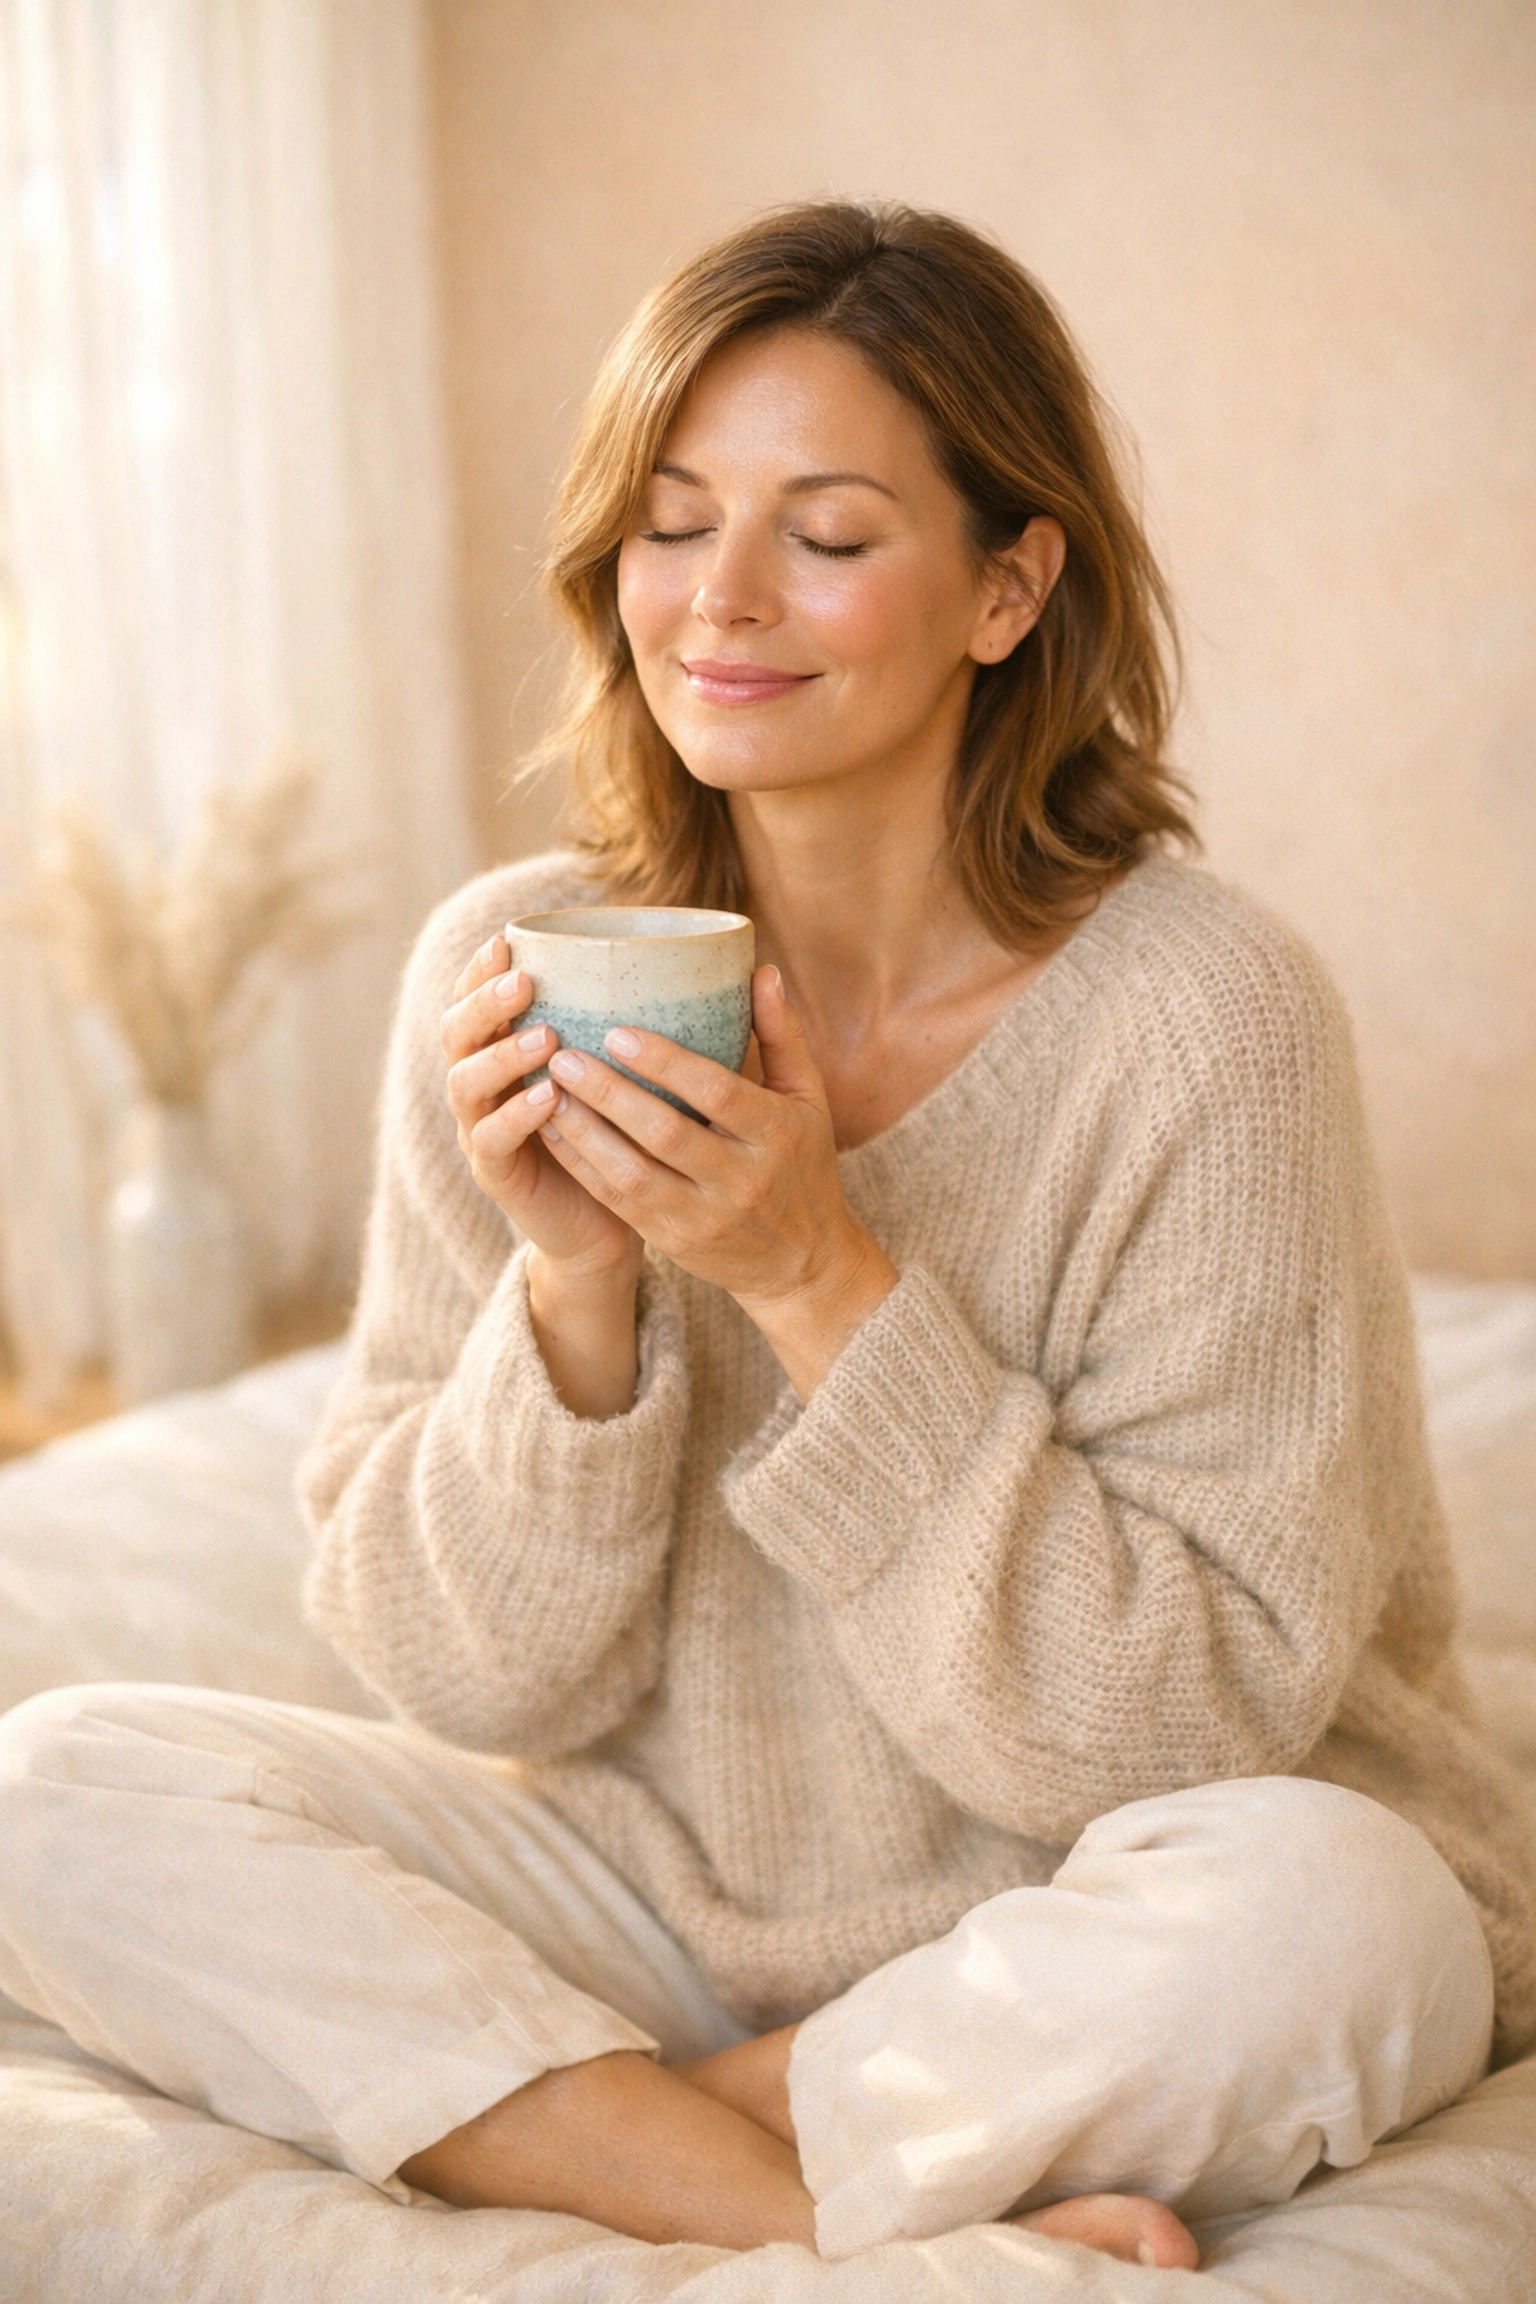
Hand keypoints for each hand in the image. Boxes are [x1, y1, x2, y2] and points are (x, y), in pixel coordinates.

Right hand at [440, 934, 642, 1288]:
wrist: (607, 1222)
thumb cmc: (622, 1135)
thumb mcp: (626, 1074)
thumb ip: (634, 1024)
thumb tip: (705, 964)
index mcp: (504, 1048)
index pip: (473, 997)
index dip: (480, 969)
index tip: (507, 937)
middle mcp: (483, 1084)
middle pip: (455, 1032)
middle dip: (484, 1003)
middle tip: (524, 981)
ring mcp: (481, 1129)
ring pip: (466, 1083)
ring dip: (501, 1056)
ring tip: (545, 1036)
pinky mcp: (496, 1174)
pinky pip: (492, 1141)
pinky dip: (517, 1116)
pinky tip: (548, 1097)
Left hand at [534, 966, 896, 1396]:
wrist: (802, 1262)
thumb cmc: (802, 1163)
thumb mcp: (807, 1099)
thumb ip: (782, 1035)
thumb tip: (760, 969)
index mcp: (776, 1135)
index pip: (715, 1093)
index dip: (665, 1063)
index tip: (617, 1031)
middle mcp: (740, 1179)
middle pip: (663, 1133)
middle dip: (608, 1094)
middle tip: (563, 1054)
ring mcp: (702, 1216)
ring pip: (630, 1173)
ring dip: (583, 1131)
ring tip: (547, 1088)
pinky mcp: (672, 1240)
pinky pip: (617, 1200)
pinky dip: (581, 1165)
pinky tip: (552, 1130)